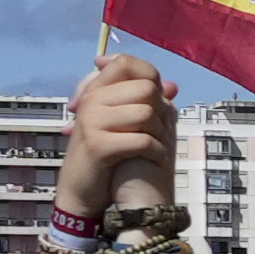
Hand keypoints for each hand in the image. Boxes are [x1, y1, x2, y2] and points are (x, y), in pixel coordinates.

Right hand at [56, 53, 176, 217]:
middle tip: (154, 129)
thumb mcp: (123, 123)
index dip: (148, 75)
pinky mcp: (98, 145)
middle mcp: (92, 101)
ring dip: (160, 132)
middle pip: (146, 88)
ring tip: (154, 145)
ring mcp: (92, 122)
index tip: (153, 96)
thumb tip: (173, 86)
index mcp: (95, 91)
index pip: (126, 63)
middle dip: (160, 110)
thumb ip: (145, 102)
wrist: (81, 190)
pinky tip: (153, 158)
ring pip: (147, 113)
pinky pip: (142, 140)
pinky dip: (156, 151)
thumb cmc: (104, 154)